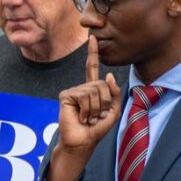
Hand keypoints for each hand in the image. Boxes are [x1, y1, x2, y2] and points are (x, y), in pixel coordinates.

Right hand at [47, 36, 120, 180]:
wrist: (83, 142)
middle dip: (104, 102)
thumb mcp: (113, 111)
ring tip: (88, 118)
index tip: (92, 39)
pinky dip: (87, 109)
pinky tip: (81, 117)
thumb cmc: (96, 129)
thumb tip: (107, 75)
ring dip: (96, 108)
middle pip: (101, 84)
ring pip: (94, 91)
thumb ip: (114, 92)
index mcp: (91, 90)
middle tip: (96, 116)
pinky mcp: (66, 96)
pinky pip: (84, 96)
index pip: (92, 68)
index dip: (92, 54)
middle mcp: (81, 88)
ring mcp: (73, 91)